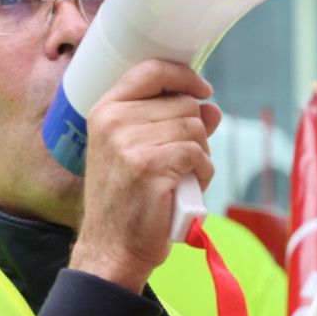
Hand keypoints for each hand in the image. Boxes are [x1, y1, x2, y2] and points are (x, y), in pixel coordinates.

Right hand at [70, 60, 220, 292]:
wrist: (113, 245)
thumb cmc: (130, 200)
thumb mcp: (142, 152)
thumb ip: (174, 124)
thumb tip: (210, 106)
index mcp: (105, 110)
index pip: (151, 70)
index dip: (184, 76)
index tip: (203, 90)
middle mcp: (113, 120)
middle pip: (184, 103)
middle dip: (197, 131)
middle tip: (184, 161)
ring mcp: (129, 141)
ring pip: (195, 128)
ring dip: (201, 154)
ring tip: (183, 176)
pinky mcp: (150, 164)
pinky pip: (198, 153)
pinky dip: (203, 171)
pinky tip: (189, 186)